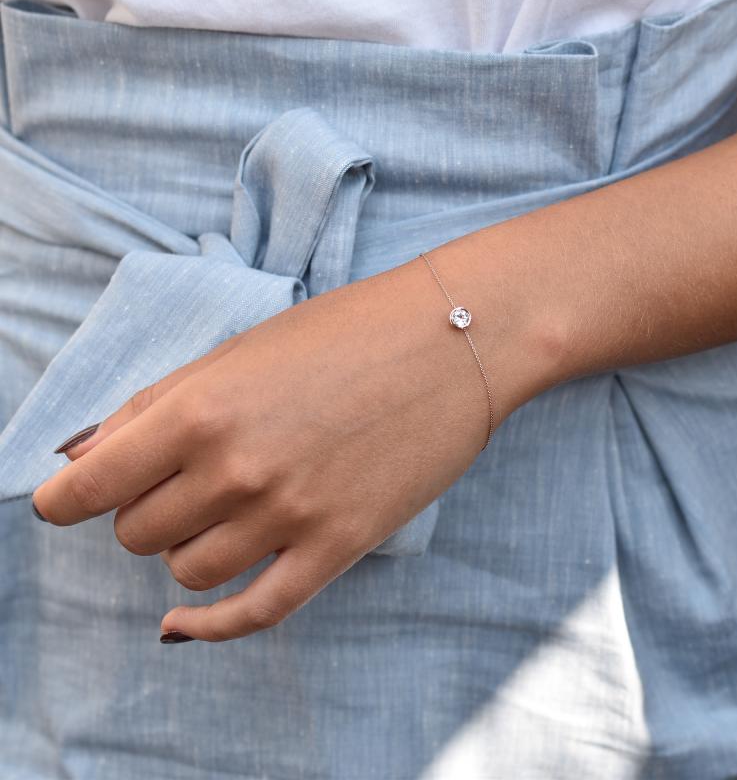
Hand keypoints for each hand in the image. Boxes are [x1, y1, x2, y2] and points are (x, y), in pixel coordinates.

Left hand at [31, 242, 550, 641]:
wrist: (450, 340)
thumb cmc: (343, 331)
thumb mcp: (238, 352)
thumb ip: (153, 408)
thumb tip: (79, 463)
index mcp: (202, 411)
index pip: (90, 488)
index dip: (63, 501)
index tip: (64, 503)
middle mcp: (237, 470)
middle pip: (138, 532)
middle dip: (143, 507)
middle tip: (180, 479)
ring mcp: (290, 515)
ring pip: (188, 570)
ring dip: (187, 544)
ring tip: (220, 509)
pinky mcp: (338, 547)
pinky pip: (253, 613)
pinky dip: (208, 628)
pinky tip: (182, 626)